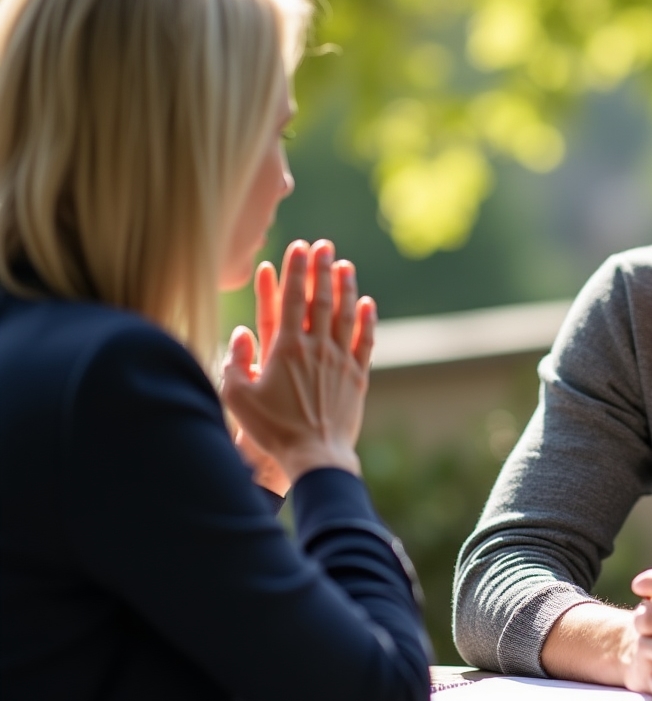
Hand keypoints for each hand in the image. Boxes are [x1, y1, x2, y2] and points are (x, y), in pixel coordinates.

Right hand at [222, 239, 375, 483]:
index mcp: (286, 349)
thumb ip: (235, 361)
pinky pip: (364, 341)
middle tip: (324, 245)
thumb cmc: (272, 429)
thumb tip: (240, 332)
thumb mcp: (238, 397)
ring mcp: (340, 361)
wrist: (315, 455)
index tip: (298, 248)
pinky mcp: (357, 377)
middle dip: (322, 269)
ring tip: (345, 264)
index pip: (292, 299)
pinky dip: (367, 320)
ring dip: (345, 287)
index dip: (296, 270)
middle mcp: (317, 348)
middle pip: (321, 299)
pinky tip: (367, 304)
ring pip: (346, 315)